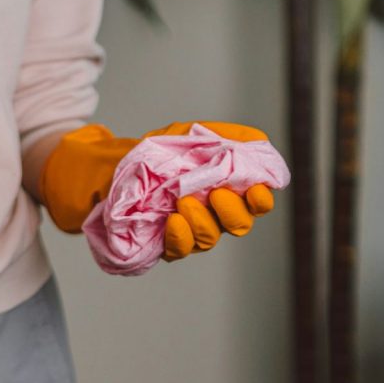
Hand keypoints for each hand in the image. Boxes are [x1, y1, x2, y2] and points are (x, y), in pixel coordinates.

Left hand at [140, 121, 276, 260]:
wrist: (122, 163)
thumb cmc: (163, 150)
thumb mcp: (193, 132)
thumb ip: (226, 136)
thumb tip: (256, 142)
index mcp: (230, 188)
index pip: (258, 203)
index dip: (261, 200)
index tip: (254, 191)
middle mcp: (217, 213)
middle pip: (240, 225)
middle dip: (232, 211)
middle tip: (216, 194)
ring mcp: (194, 230)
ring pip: (210, 238)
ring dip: (202, 221)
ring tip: (184, 202)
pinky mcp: (170, 242)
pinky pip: (181, 249)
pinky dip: (180, 237)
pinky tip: (173, 221)